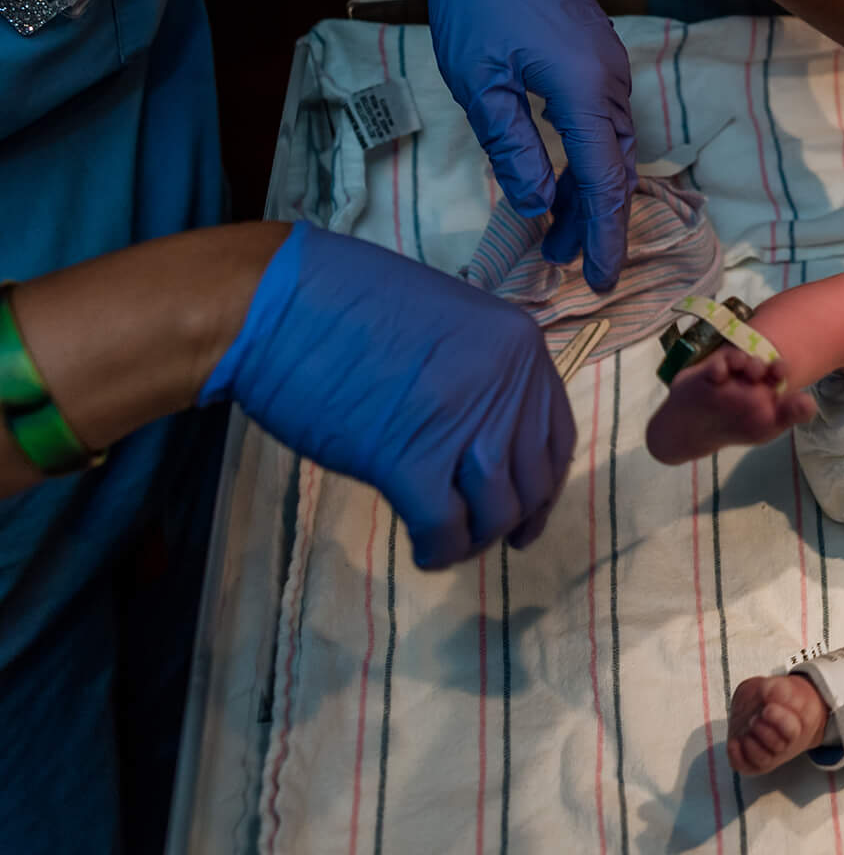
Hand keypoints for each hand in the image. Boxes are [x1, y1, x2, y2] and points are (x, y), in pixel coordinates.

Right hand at [202, 222, 576, 568]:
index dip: (545, 484)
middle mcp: (506, 384)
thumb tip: (485, 439)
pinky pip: (445, 527)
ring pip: (496, 510)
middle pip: (532, 479)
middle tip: (483, 537)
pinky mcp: (410, 459)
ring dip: (474, 539)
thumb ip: (480, 373)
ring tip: (446, 542)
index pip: (557, 435)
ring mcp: (462, 422)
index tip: (528, 513)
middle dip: (511, 520)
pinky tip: (423, 549)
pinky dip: (438, 549)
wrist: (276, 304)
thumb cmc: (346, 305)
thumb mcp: (446, 322)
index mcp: (519, 346)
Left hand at [418, 0, 636, 289]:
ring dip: (586, 190)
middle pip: (614, 169)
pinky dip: (586, 157)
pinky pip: (602, 121)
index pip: (604, 183)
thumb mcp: (480, 83)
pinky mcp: (595, 56)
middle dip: (593, 221)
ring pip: (610, 146)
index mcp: (585, 91)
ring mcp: (607, 66)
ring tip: (554, 229)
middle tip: (564, 263)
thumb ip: (513, 147)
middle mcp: (610, 82)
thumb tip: (537, 203)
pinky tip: (559, 173)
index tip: (598, 279)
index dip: (603, 236)